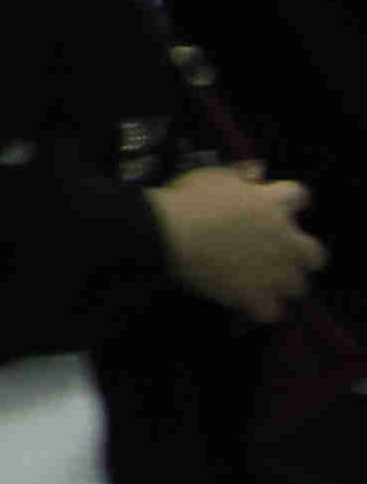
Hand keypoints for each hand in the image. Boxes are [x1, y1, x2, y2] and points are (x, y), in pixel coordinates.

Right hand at [156, 166, 323, 326]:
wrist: (168, 234)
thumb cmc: (188, 200)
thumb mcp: (212, 175)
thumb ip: (239, 174)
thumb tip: (256, 171)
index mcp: (275, 204)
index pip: (299, 196)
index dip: (287, 200)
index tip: (273, 204)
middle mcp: (284, 239)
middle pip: (314, 254)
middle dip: (300, 254)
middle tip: (277, 252)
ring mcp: (272, 271)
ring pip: (297, 286)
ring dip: (281, 283)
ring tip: (260, 281)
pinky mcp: (254, 295)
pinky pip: (270, 312)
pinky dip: (259, 308)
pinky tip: (244, 301)